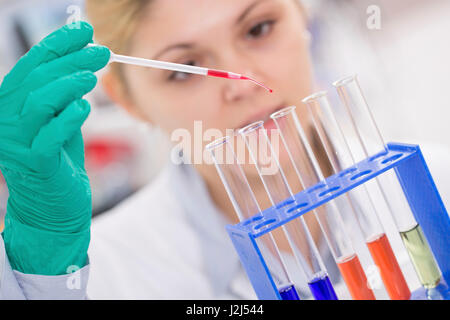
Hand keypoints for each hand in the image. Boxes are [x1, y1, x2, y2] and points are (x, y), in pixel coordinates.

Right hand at [0, 21, 109, 273]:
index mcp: (12, 104)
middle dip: (72, 60)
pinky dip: (69, 116)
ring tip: (94, 76)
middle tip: (102, 52)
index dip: (58, 44)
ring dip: (70, 83)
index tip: (84, 29)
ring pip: (40, 100)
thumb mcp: (61, 118)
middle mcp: (7, 120)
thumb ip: (65, 91)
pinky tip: (85, 107)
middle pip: (38, 78)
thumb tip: (82, 54)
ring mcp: (18, 143)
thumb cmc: (59, 158)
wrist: (54, 205)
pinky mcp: (35, 162)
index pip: (33, 65)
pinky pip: (50, 134)